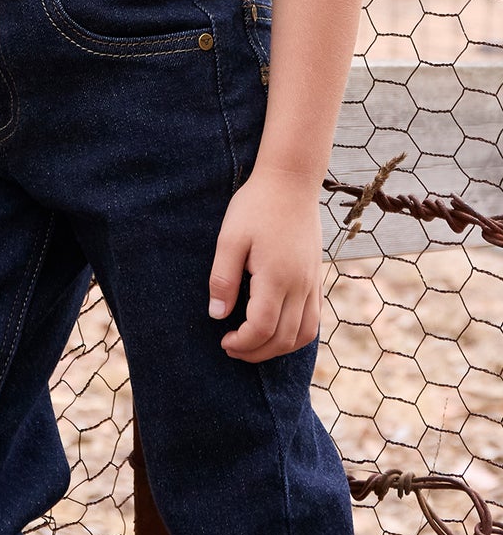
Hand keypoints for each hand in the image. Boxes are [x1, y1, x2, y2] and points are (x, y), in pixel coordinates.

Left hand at [208, 168, 322, 362]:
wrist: (291, 181)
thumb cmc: (256, 206)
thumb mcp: (230, 238)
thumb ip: (223, 278)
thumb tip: (217, 315)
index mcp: (277, 277)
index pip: (263, 328)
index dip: (243, 343)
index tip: (224, 340)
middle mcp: (300, 285)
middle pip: (284, 338)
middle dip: (257, 352)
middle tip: (232, 347)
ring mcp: (312, 282)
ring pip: (305, 334)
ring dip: (279, 348)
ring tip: (254, 344)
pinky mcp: (316, 277)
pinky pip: (314, 319)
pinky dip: (297, 334)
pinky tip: (277, 329)